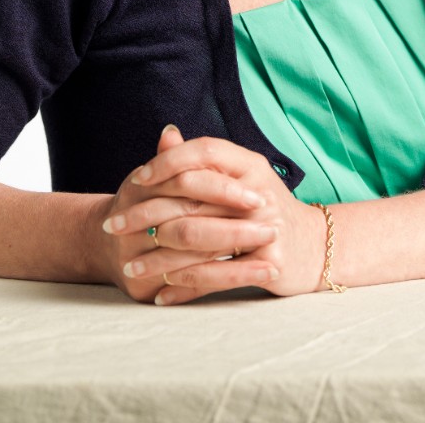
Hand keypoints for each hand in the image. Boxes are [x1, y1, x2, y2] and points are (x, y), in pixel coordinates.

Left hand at [103, 129, 326, 304]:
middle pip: (190, 199)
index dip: (166, 162)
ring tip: (128, 265)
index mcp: (249, 165)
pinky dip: (183, 286)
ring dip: (156, 257)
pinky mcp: (267, 264)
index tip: (134, 179)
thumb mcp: (238, 178)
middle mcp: (258, 192)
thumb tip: (166, 133)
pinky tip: (160, 292)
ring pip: (196, 241)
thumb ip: (201, 161)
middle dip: (144, 214)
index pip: (203, 152)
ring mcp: (264, 229)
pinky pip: (214, 277)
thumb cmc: (264, 208)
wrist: (313, 246)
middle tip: (112, 227)